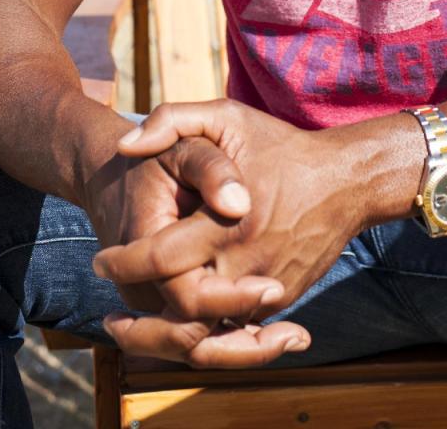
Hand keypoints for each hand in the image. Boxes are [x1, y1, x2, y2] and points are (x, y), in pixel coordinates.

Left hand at [94, 100, 369, 358]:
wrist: (345, 180)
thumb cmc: (279, 145)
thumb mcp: (226, 116)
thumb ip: (172, 120)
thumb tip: (126, 146)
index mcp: (228, 220)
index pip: (160, 259)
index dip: (123, 263)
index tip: (101, 258)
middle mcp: (247, 262)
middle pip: (180, 308)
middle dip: (140, 312)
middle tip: (111, 308)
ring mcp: (267, 287)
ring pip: (208, 329)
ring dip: (168, 329)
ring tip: (136, 319)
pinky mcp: (282, 299)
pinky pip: (235, 325)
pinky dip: (205, 325)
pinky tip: (180, 310)